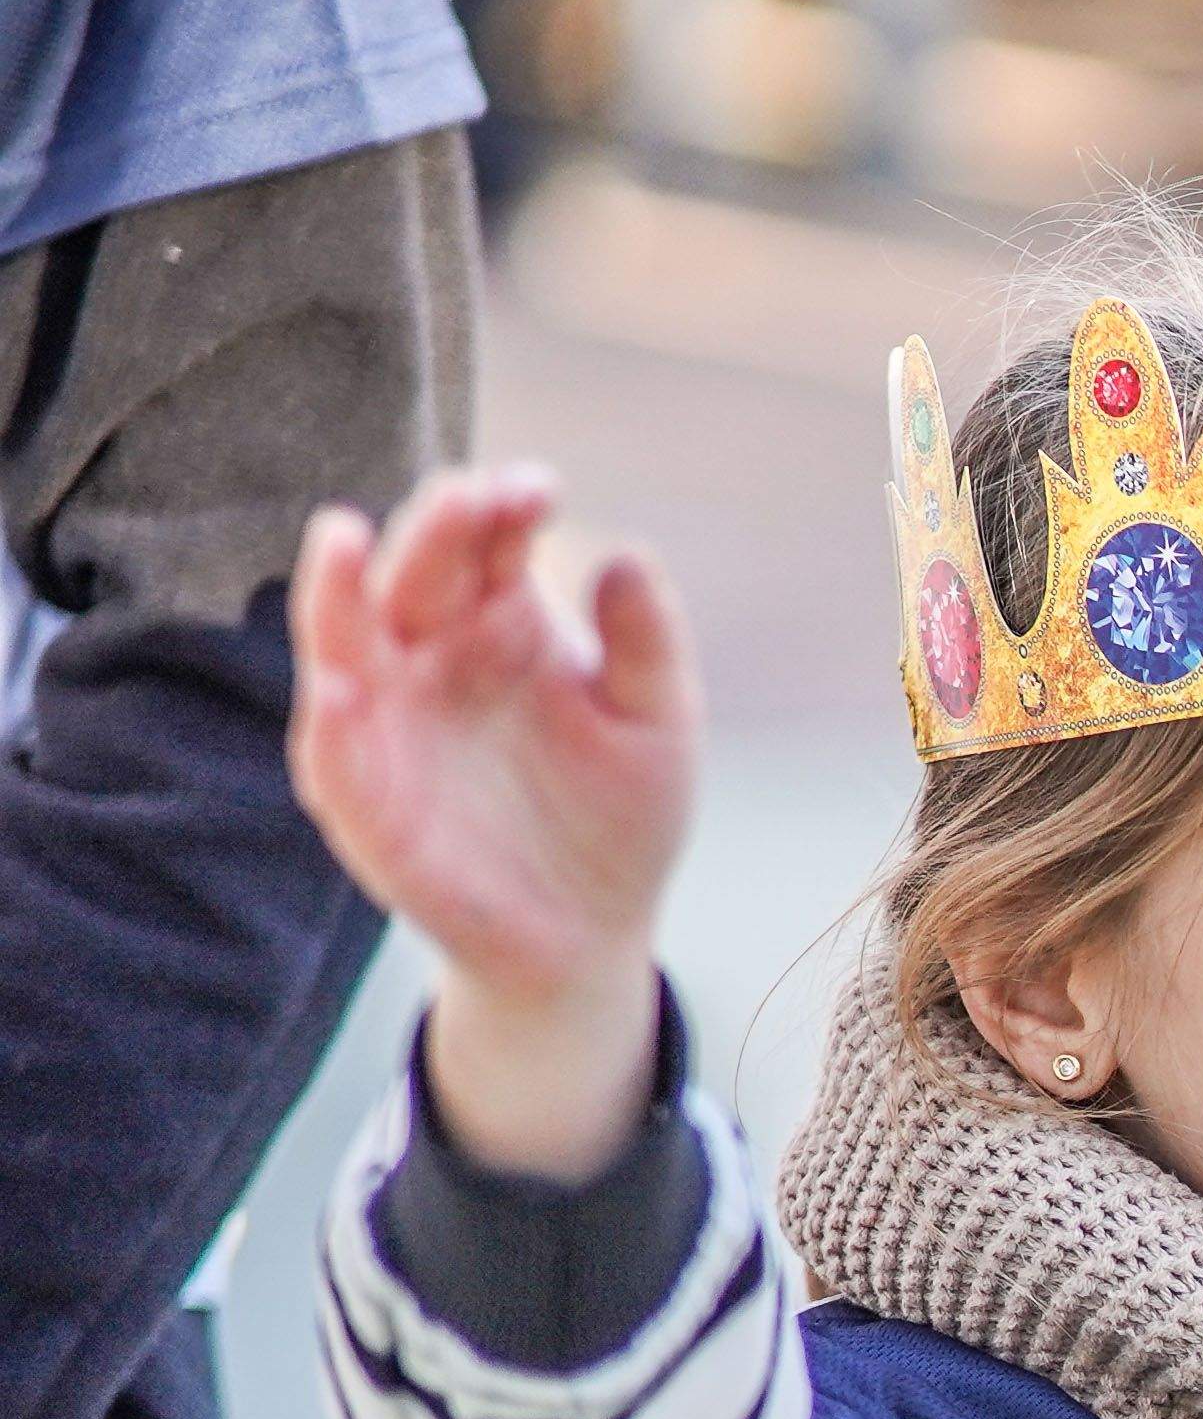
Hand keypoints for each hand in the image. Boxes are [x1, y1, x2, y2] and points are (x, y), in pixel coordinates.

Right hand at [290, 466, 697, 1178]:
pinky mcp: (364, 797)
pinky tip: (340, 685)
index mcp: (501, 622)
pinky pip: (333, 753)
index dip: (503, 508)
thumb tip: (627, 554)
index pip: (488, 544)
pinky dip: (330, 718)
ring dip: (335, 592)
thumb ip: (647, 643)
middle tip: (464, 497)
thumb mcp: (657, 724)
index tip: (537, 489)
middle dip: (432, 530)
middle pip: (414, 573)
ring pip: (343, 640)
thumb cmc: (620, 813)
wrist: (591, 929)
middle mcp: (431, 655)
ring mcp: (387, 720)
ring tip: (342, 537)